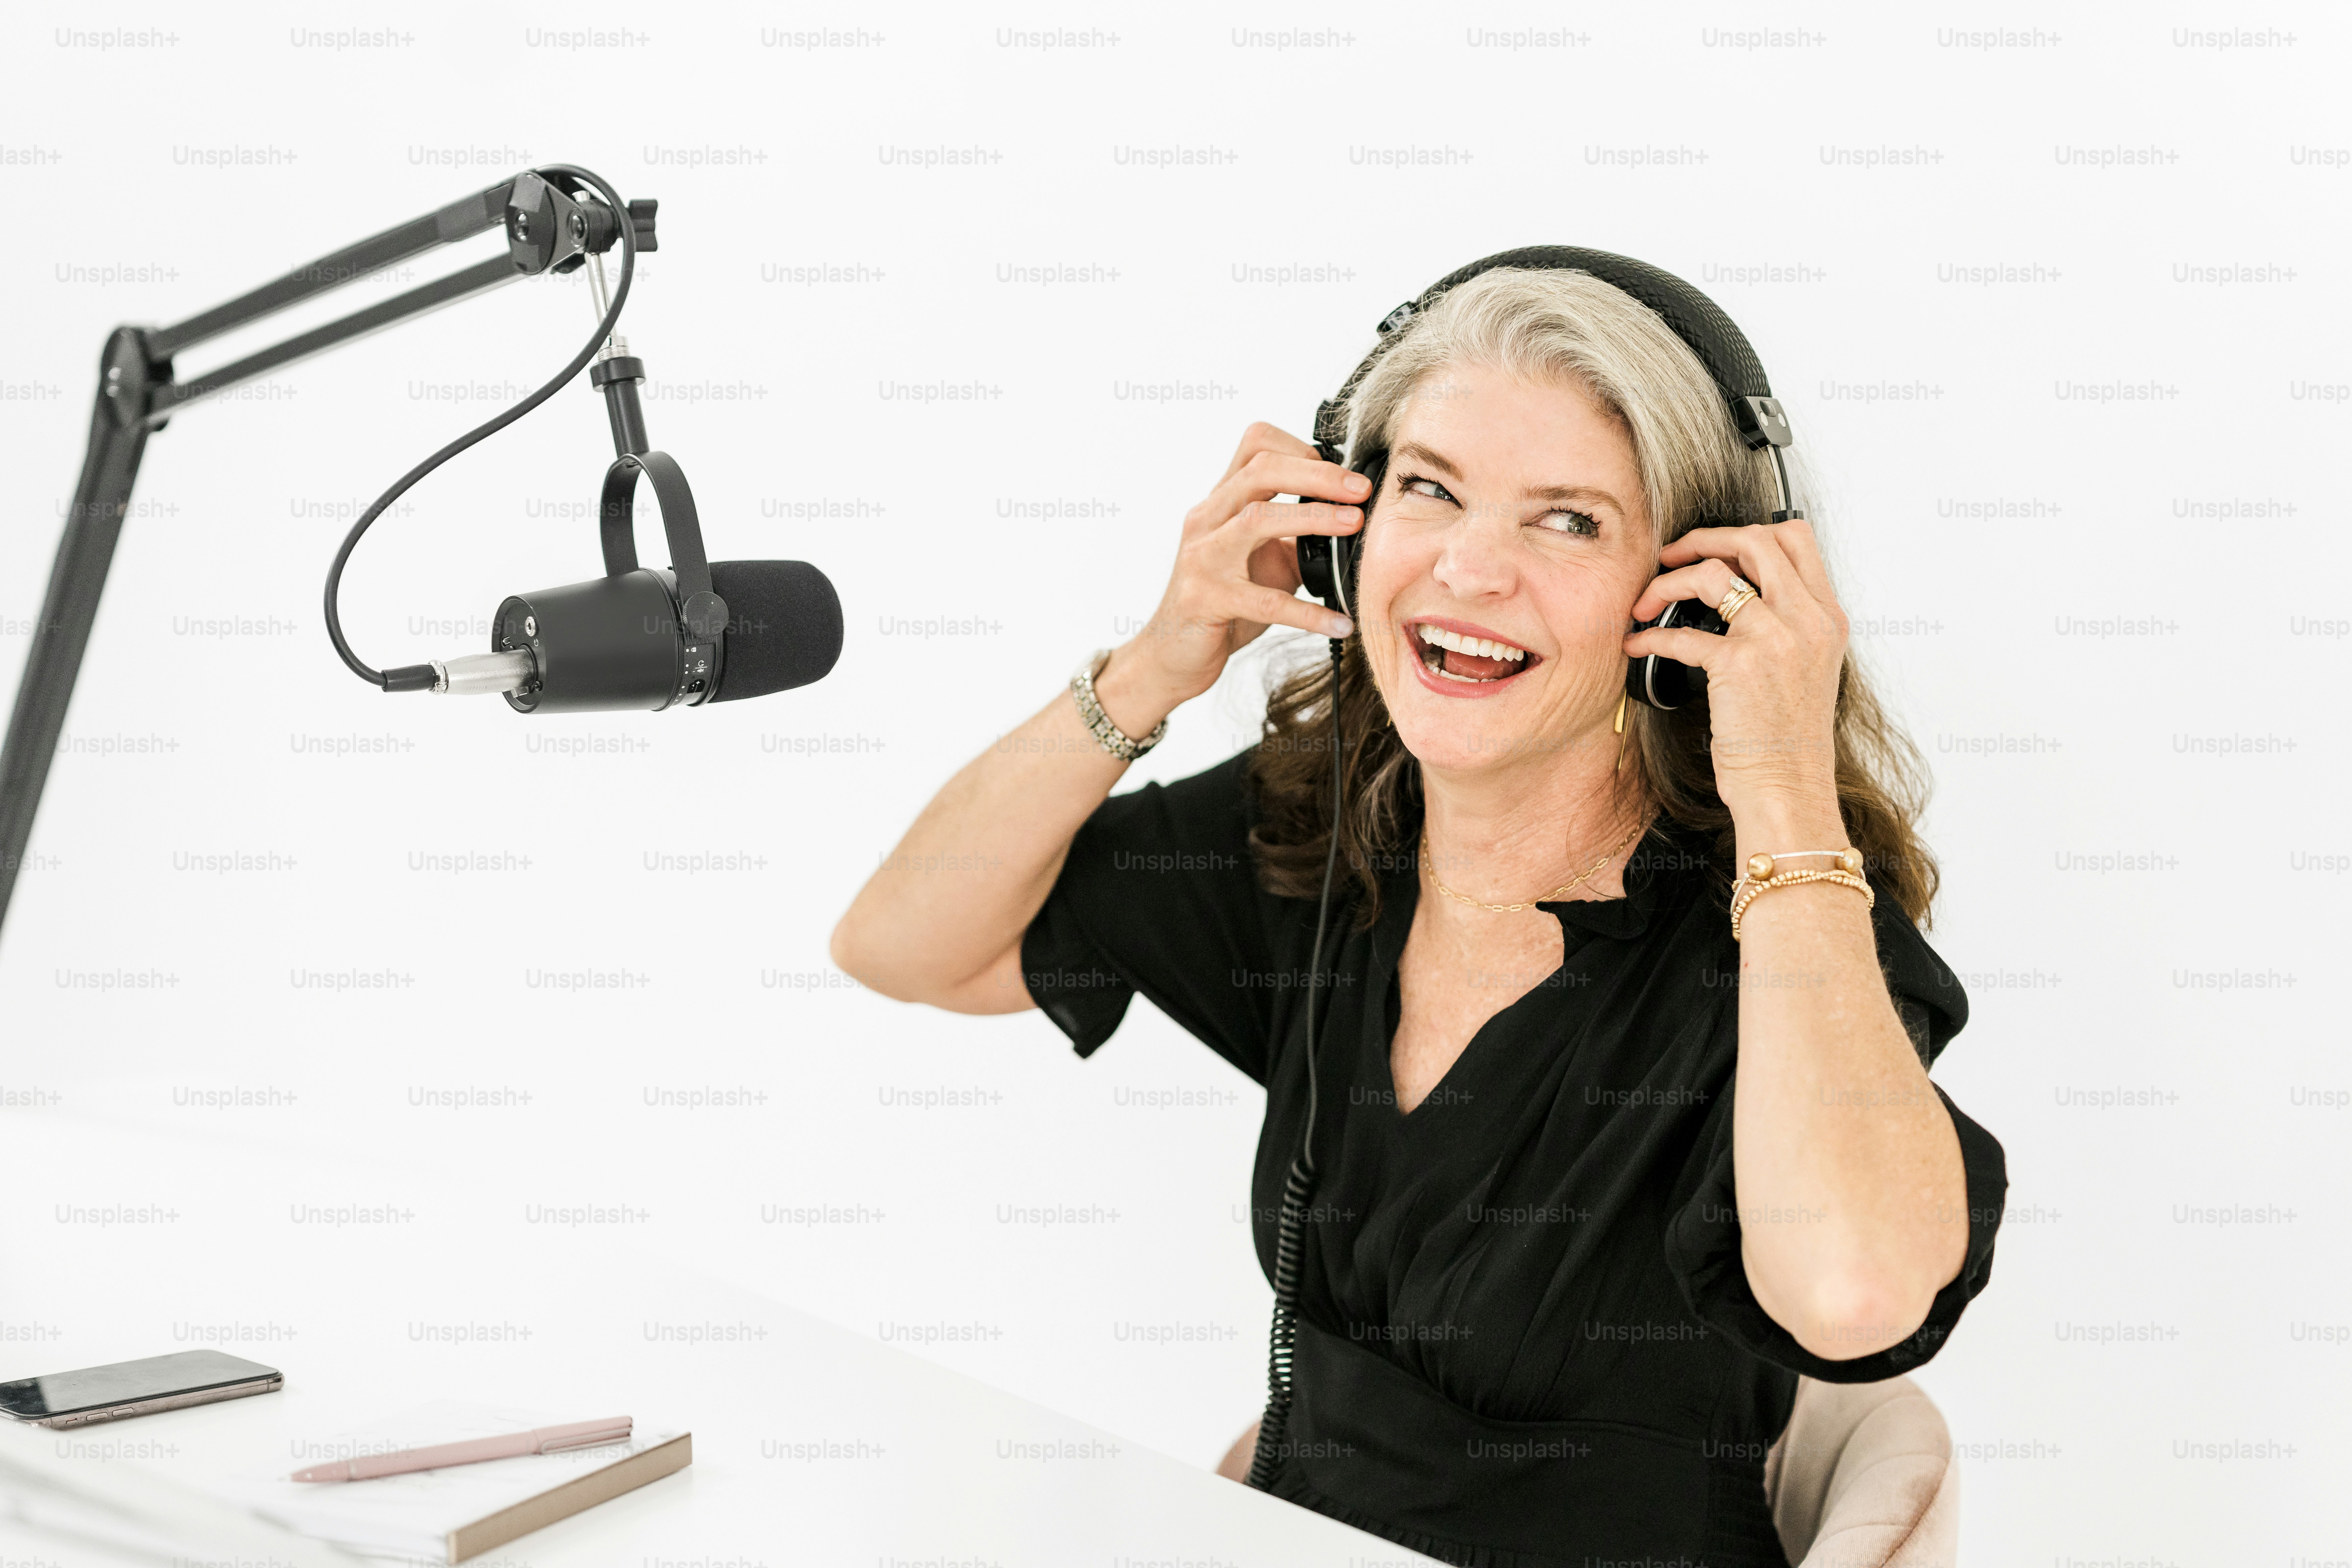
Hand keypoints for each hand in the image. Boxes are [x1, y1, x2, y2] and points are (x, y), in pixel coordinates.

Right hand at [1112, 422, 1365, 713]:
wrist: (1172, 652)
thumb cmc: (1222, 602)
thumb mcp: (1263, 558)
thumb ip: (1298, 536)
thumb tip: (1356, 522)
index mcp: (1222, 501)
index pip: (1255, 445)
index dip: (1302, 448)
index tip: (1341, 474)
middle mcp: (1206, 519)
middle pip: (1260, 471)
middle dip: (1318, 474)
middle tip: (1361, 490)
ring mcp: (1202, 557)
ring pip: (1257, 519)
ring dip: (1313, 518)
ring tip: (1355, 525)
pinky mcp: (1204, 600)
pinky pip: (1264, 602)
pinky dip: (1308, 613)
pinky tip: (1340, 624)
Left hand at [1621, 519, 1848, 823]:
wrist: (1789, 787)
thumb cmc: (1789, 737)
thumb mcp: (1807, 668)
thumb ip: (1788, 624)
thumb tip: (1746, 592)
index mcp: (1826, 617)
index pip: (1796, 539)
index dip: (1745, 530)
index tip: (1712, 546)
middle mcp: (1807, 620)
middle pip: (1756, 540)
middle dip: (1703, 539)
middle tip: (1670, 557)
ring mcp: (1775, 640)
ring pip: (1715, 574)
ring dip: (1668, 582)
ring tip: (1645, 602)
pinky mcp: (1738, 666)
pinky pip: (1680, 633)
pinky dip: (1649, 636)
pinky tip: (1636, 646)